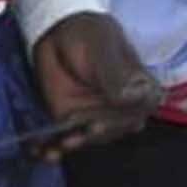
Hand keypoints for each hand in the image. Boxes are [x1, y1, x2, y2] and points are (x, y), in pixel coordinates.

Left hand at [30, 12, 160, 153]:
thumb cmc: (89, 34)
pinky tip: (44, 153)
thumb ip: (115, 75)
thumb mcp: (103, 48)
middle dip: (92, 136)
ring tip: (55, 147)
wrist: (58, 33)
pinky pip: (67, 140)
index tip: (97, 126)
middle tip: (72, 138)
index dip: (120, 120)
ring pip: (91, 139)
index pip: (139, 109)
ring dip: (72, 145)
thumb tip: (130, 98)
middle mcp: (124, 109)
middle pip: (114, 129)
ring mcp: (99, 118)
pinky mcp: (74, 124)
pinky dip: (55, 148)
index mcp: (142, 88)